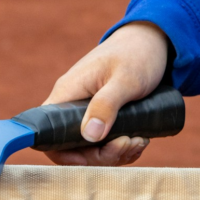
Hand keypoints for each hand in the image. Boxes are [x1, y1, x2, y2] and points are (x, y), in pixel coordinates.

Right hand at [43, 22, 169, 165]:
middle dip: (101, 154)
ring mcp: (87, 111)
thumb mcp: (126, 80)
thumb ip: (106, 105)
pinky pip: (104, 142)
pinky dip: (122, 147)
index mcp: (67, 93)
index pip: (48, 132)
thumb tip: (88, 135)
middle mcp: (72, 105)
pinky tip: (139, 139)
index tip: (90, 159)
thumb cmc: (137, 54)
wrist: (152, 41)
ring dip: (116, 152)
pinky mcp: (102, 115)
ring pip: (91, 147)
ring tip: (140, 140)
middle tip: (129, 144)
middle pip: (71, 146)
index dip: (62, 153)